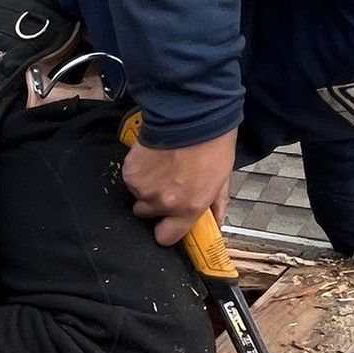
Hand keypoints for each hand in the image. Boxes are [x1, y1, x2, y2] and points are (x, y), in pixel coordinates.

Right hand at [122, 132, 237, 245]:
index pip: (166, 237)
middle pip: (146, 214)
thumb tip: (216, 221)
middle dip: (153, 203)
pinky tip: (153, 157)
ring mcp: (144, 189)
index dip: (165, 230)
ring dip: (146, 185)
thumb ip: (215, 203)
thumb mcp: (222, 177)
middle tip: (166, 184)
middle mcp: (164, 203)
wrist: (192, 115)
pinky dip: (138, 170)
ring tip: (161, 165)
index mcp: (188, 208)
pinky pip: (130, 178)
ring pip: (137, 195)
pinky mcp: (131, 173)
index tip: (167, 223)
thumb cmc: (212, 143)